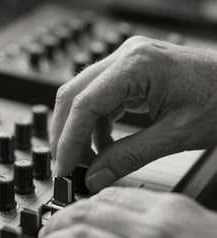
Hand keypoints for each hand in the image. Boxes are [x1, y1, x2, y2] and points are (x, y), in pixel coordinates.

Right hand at [51, 36, 216, 192]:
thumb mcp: (176, 135)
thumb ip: (129, 158)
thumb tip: (94, 177)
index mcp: (138, 65)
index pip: (84, 104)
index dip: (69, 140)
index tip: (64, 168)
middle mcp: (125, 57)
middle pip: (72, 95)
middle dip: (64, 134)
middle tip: (66, 165)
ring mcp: (125, 63)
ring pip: (81, 97)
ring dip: (77, 131)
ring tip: (84, 161)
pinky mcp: (129, 75)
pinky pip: (98, 100)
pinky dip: (94, 127)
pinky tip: (102, 147)